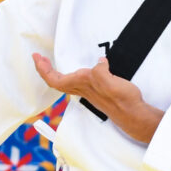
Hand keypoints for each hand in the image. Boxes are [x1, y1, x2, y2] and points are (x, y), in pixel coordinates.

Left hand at [32, 53, 162, 142]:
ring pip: (64, 81)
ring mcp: (88, 90)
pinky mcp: (96, 89)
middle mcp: (82, 87)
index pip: (54, 79)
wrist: (132, 113)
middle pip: (55, 80)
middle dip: (44, 69)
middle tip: (39, 57)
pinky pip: (75, 80)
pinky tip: (78, 66)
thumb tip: (99, 62)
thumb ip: (100, 72)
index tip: (37, 58)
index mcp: (82, 83)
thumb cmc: (122, 101)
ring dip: (54, 71)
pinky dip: (69, 72)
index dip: (43, 69)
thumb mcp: (110, 83)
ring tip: (50, 62)